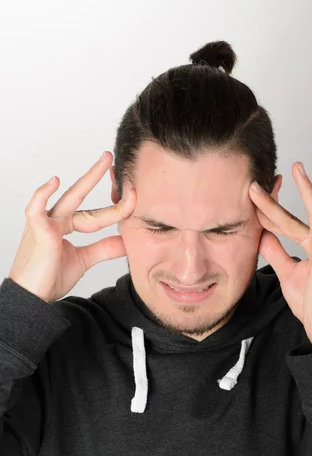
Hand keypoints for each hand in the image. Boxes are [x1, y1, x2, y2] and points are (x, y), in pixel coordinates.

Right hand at [8, 151, 135, 302]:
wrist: (33, 298)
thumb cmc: (50, 277)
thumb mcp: (85, 260)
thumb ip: (104, 249)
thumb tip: (128, 241)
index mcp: (66, 226)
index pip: (96, 214)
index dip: (116, 210)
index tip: (133, 201)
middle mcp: (56, 220)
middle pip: (81, 195)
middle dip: (97, 175)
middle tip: (111, 157)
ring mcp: (46, 223)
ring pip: (71, 199)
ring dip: (88, 180)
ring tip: (104, 163)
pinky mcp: (37, 232)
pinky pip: (36, 209)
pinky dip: (43, 194)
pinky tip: (55, 182)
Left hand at [248, 162, 311, 351]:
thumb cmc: (311, 302)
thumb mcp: (287, 273)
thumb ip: (277, 253)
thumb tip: (262, 235)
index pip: (286, 223)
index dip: (268, 211)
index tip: (252, 197)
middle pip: (295, 216)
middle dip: (276, 198)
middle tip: (264, 176)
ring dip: (305, 194)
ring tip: (298, 172)